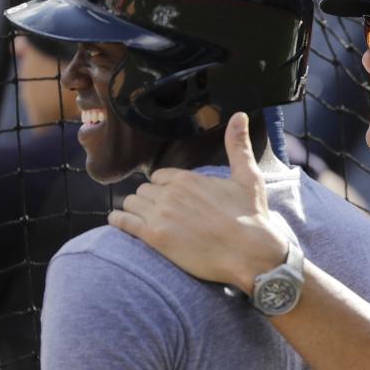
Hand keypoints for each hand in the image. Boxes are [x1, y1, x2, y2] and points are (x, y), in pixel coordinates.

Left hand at [109, 112, 287, 292]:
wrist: (249, 253)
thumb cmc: (251, 217)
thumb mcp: (248, 177)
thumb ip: (237, 145)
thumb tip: (238, 115)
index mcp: (187, 178)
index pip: (159, 176)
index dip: (163, 187)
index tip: (170, 198)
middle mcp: (170, 193)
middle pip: (144, 190)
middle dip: (149, 200)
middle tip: (159, 213)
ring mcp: (160, 215)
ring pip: (131, 203)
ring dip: (135, 210)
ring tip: (141, 219)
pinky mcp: (155, 237)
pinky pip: (124, 222)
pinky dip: (118, 221)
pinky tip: (117, 221)